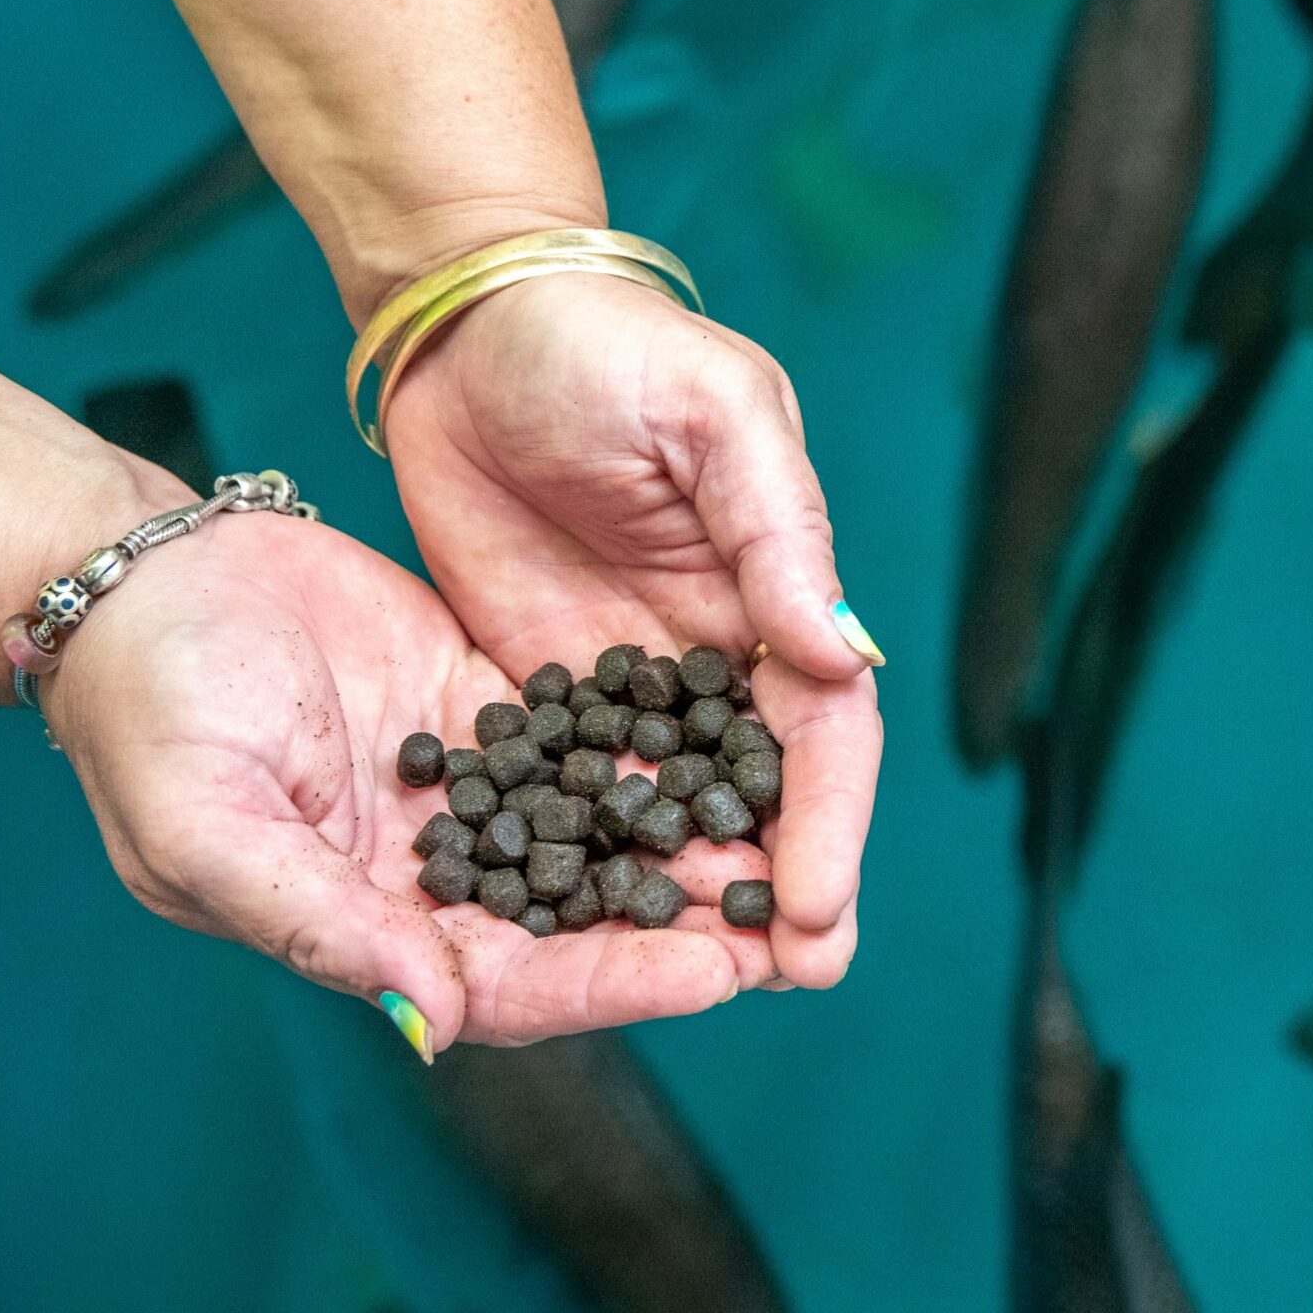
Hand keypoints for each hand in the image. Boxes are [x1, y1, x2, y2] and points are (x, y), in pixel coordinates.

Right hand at [43, 506, 788, 1052]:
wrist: (148, 579)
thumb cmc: (151, 711)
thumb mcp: (206, 826)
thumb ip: (316, 922)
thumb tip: (428, 1020)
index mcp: (370, 931)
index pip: (513, 985)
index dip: (610, 984)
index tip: (711, 975)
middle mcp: (435, 878)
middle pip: (581, 926)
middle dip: (685, 932)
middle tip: (795, 930)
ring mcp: (472, 794)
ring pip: (600, 839)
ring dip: (690, 849)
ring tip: (797, 847)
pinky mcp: (493, 710)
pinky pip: (590, 743)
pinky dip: (659, 754)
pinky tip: (743, 746)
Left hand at [378, 269, 882, 990]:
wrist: (470, 325)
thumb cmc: (607, 348)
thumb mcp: (714, 419)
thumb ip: (777, 538)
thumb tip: (842, 662)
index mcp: (776, 593)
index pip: (826, 733)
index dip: (833, 823)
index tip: (823, 911)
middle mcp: (715, 654)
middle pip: (763, 796)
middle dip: (782, 889)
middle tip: (785, 980)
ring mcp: (628, 683)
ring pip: (676, 814)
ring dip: (693, 899)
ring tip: (699, 987)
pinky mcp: (542, 691)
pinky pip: (577, 793)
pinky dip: (595, 865)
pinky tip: (586, 936)